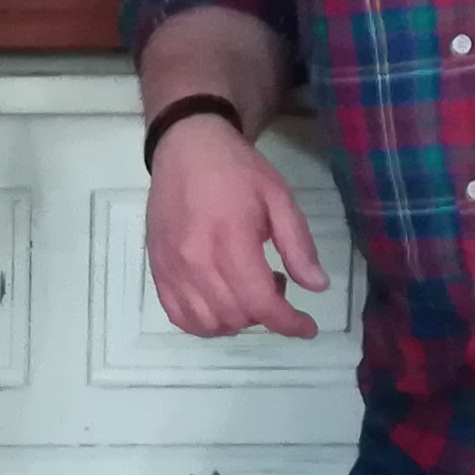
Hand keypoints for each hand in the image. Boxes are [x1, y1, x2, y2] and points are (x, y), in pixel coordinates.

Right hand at [144, 114, 326, 340]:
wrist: (185, 148)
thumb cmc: (236, 170)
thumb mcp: (278, 197)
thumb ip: (298, 244)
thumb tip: (317, 286)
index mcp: (230, 240)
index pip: (260, 302)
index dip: (288, 323)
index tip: (308, 326)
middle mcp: (195, 261)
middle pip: (236, 316)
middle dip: (265, 314)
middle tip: (276, 284)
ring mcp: (172, 269)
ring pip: (208, 324)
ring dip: (237, 321)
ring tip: (247, 290)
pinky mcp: (157, 270)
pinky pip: (180, 316)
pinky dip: (205, 323)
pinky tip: (221, 302)